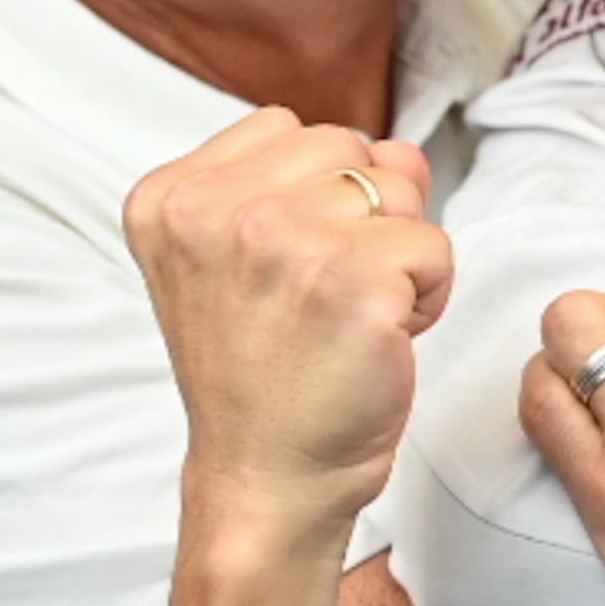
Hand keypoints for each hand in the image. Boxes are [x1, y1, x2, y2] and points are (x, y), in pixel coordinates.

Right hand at [122, 110, 450, 557]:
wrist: (267, 476)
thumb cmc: (264, 375)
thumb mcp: (247, 258)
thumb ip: (307, 182)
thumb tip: (400, 149)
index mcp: (170, 197)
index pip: (287, 129)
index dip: (313, 197)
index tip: (283, 272)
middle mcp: (213, 209)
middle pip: (347, 148)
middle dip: (361, 219)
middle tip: (321, 300)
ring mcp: (281, 239)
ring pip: (399, 189)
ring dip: (397, 256)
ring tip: (350, 318)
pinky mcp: (352, 278)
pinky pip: (435, 245)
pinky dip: (428, 295)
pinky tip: (381, 339)